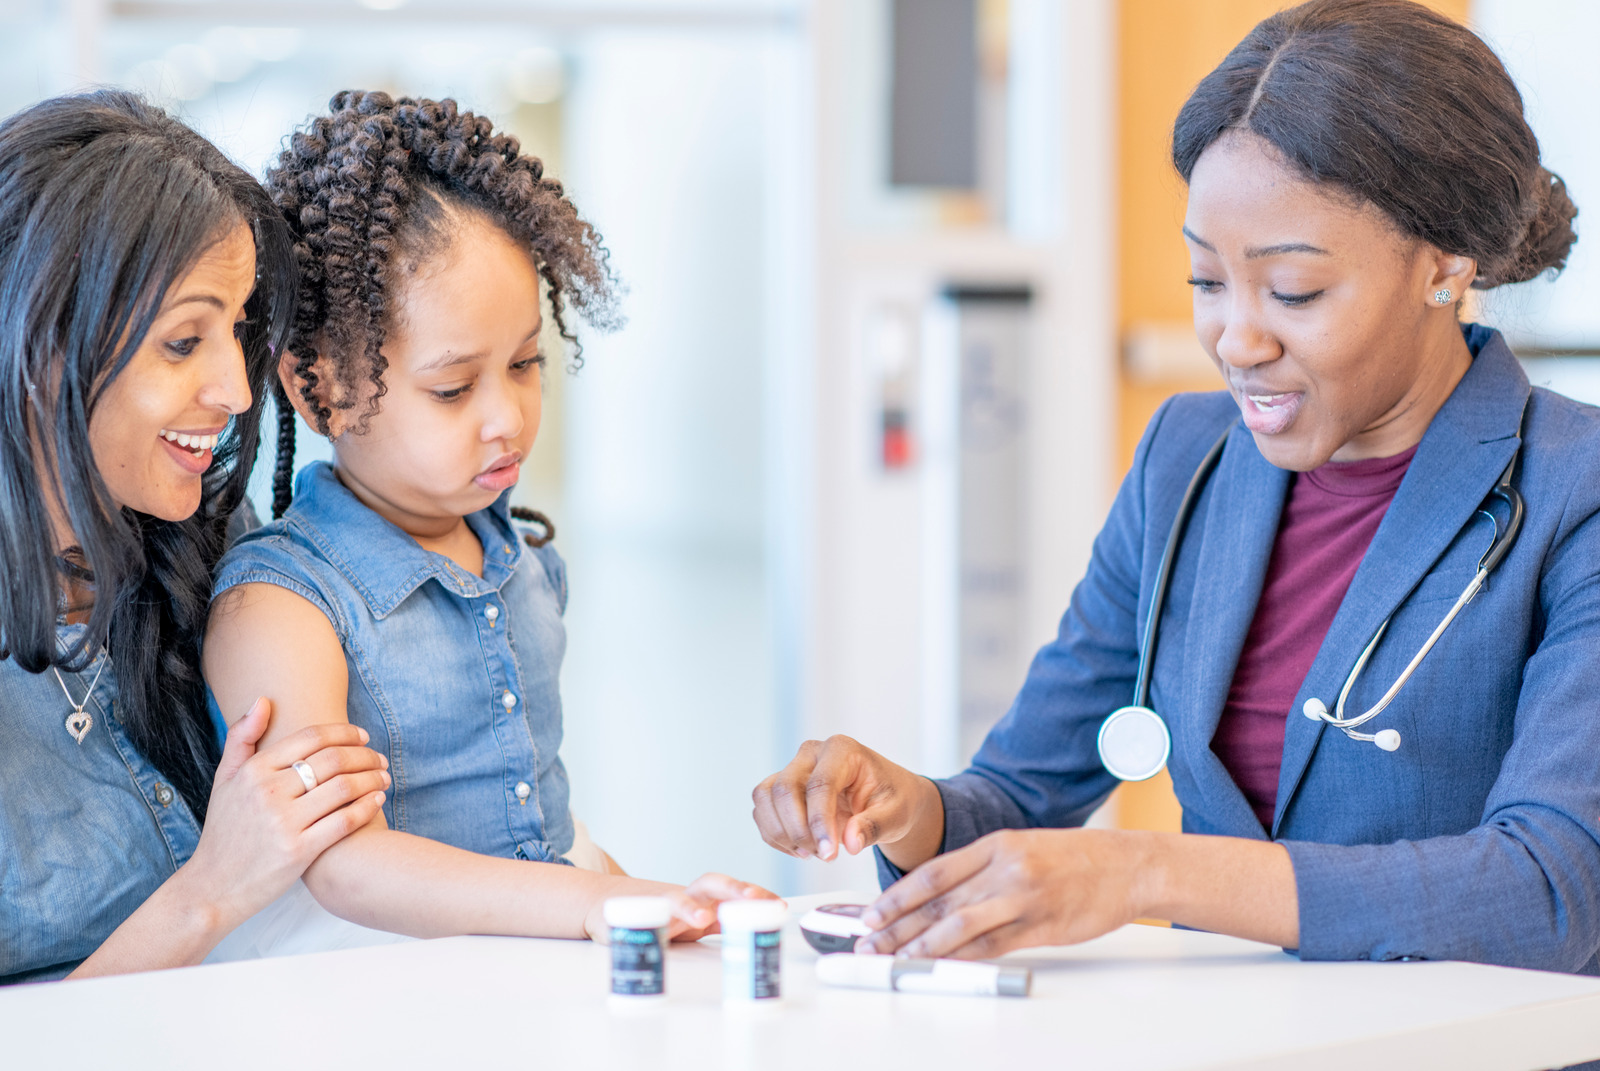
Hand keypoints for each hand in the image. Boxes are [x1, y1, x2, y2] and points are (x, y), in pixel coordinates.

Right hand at [181, 697, 390, 929]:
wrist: (211, 887)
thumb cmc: (224, 831)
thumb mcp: (224, 780)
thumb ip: (241, 738)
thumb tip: (264, 700)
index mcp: (253, 771)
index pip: (311, 738)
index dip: (344, 732)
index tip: (363, 736)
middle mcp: (268, 793)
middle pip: (333, 760)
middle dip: (365, 756)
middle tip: (380, 759)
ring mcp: (284, 823)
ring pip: (344, 788)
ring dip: (372, 779)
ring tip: (384, 778)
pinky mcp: (298, 851)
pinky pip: (344, 821)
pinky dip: (367, 807)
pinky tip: (377, 801)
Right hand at [582, 873, 782, 942]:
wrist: (609, 906)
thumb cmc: (661, 916)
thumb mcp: (697, 922)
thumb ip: (721, 922)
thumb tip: (754, 927)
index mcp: (704, 898)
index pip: (733, 890)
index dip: (755, 894)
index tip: (778, 905)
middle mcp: (686, 896)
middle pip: (711, 883)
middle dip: (734, 888)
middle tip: (754, 899)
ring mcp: (662, 904)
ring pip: (678, 897)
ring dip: (691, 906)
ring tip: (704, 918)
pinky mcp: (638, 915)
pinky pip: (649, 917)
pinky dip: (653, 923)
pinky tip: (659, 932)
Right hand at [752, 735, 939, 863]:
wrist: (886, 798)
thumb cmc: (893, 800)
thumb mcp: (896, 814)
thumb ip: (875, 826)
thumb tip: (850, 842)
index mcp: (842, 750)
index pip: (820, 784)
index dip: (819, 822)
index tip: (829, 854)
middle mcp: (812, 754)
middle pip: (785, 789)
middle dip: (799, 830)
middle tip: (824, 856)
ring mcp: (793, 768)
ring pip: (766, 798)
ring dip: (782, 833)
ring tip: (812, 853)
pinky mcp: (781, 787)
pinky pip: (763, 811)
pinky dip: (775, 836)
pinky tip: (801, 849)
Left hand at [856, 828, 1148, 959]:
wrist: (1129, 865)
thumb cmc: (1075, 859)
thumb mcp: (1023, 848)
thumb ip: (982, 870)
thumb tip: (937, 898)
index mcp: (996, 845)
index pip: (933, 872)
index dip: (897, 895)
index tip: (870, 913)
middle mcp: (1005, 869)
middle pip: (938, 900)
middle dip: (898, 924)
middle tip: (868, 942)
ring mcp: (1024, 898)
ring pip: (960, 925)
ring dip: (921, 946)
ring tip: (895, 959)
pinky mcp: (1043, 927)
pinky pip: (994, 946)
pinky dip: (963, 958)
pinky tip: (940, 967)